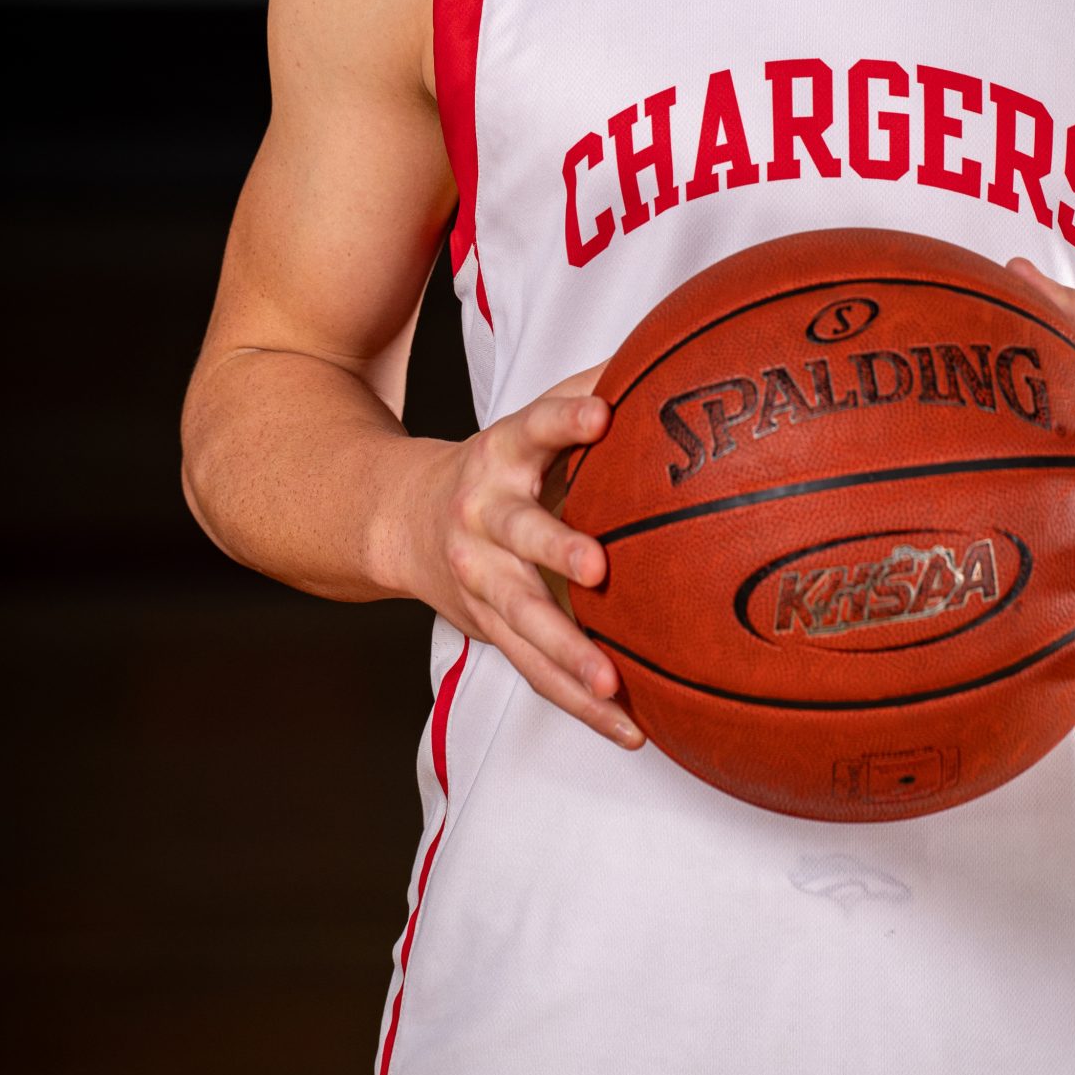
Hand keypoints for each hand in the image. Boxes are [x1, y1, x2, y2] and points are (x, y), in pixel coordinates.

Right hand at [400, 362, 644, 749]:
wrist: (402, 519)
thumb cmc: (500, 464)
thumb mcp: (529, 421)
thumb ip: (588, 390)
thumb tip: (671, 348)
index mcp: (503, 452)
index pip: (535, 425)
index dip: (566, 418)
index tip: (602, 414)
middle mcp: (484, 514)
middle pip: (519, 533)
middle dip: (556, 549)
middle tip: (598, 567)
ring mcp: (480, 577)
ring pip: (523, 619)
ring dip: (568, 653)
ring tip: (612, 682)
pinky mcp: (488, 626)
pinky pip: (535, 670)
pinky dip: (579, 701)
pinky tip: (630, 726)